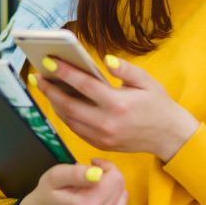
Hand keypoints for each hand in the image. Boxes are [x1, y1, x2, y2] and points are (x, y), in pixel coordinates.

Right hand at [16, 159, 132, 204]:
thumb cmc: (49, 194)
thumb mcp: (55, 176)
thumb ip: (76, 173)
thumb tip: (98, 173)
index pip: (115, 177)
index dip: (105, 167)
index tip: (92, 165)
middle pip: (121, 187)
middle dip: (108, 178)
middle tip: (91, 179)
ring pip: (124, 198)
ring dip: (112, 191)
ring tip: (92, 193)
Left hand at [32, 55, 198, 160]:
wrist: (169, 136)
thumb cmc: (158, 105)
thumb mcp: (147, 81)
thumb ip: (125, 69)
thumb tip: (105, 59)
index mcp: (118, 104)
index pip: (84, 85)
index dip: (64, 72)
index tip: (48, 61)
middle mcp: (107, 123)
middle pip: (69, 105)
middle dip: (50, 90)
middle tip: (37, 76)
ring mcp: (102, 137)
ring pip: (69, 119)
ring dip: (54, 103)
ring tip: (45, 87)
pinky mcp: (100, 145)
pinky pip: (76, 129)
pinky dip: (65, 115)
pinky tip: (60, 102)